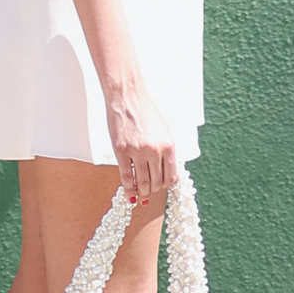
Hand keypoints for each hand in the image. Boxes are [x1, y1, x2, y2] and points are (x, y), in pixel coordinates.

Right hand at [105, 85, 178, 207]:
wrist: (127, 97)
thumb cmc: (145, 110)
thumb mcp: (164, 129)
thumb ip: (166, 150)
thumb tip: (168, 168)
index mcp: (168, 145)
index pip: (171, 176)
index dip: (166, 184)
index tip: (161, 186)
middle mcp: (155, 150)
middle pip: (157, 182)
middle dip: (154, 189)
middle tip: (149, 191)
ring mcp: (138, 152)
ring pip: (143, 183)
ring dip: (143, 192)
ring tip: (141, 194)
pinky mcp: (122, 152)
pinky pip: (127, 177)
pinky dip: (129, 189)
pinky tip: (130, 195)